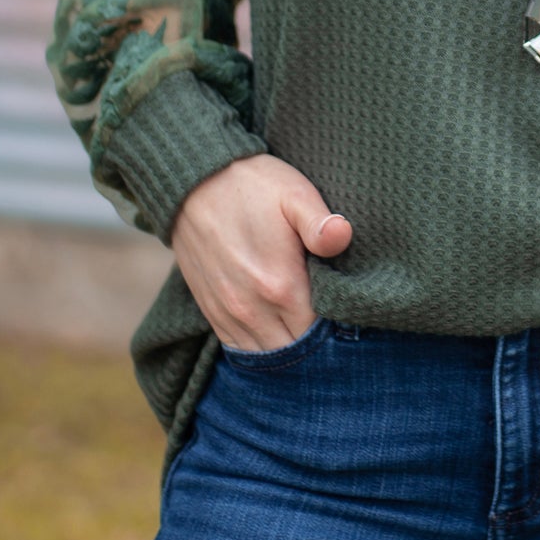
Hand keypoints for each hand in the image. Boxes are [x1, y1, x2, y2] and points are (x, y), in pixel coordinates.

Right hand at [169, 154, 352, 351]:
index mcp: (281, 285)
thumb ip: (320, 222)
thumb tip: (343, 236)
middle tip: (329, 319)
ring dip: (288, 347)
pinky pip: (240, 349)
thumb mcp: (294, 194)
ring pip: (268, 356)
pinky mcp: (213, 311)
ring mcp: (230, 314)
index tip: (346, 309)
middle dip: (315, 342)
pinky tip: (276, 329)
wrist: (194, 183)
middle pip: (296, 350)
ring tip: (304, 325)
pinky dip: (261, 347)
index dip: (338, 326)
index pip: (320, 332)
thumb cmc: (253, 186)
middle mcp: (253, 310)